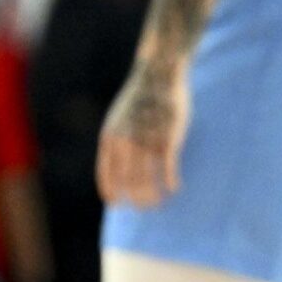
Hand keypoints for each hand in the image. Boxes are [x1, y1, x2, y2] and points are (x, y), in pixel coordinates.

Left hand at [97, 59, 189, 208]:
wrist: (157, 74)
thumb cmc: (139, 98)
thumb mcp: (118, 117)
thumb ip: (116, 140)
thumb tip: (115, 164)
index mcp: (111, 137)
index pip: (106, 173)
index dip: (110, 191)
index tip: (115, 204)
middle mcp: (126, 142)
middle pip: (128, 182)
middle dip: (136, 199)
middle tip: (144, 208)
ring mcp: (147, 140)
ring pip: (148, 180)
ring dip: (153, 197)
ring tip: (158, 204)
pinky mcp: (168, 137)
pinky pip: (169, 168)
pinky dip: (171, 182)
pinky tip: (174, 188)